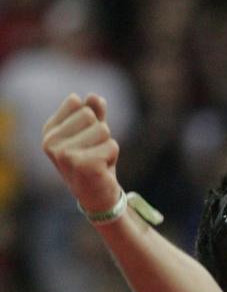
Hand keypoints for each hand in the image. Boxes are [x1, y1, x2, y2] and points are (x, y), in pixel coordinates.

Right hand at [42, 93, 121, 213]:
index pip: (76, 102)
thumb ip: (93, 113)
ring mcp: (64, 154)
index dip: (90, 120)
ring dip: (107, 145)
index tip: (84, 139)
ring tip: (98, 160)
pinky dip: (112, 156)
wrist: (97, 195)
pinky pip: (111, 145)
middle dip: (100, 134)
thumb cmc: (94, 161)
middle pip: (90, 116)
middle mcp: (51, 142)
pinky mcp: (83, 164)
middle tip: (93, 152)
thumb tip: (94, 96)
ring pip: (103, 130)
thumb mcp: (92, 133)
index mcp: (49, 131)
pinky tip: (102, 169)